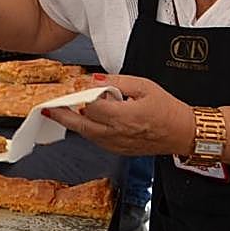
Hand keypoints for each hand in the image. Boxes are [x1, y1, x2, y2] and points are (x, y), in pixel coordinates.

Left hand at [41, 74, 192, 156]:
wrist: (182, 133)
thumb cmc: (167, 109)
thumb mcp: (144, 86)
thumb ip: (117, 82)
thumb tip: (95, 80)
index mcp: (124, 117)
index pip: (92, 106)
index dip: (81, 95)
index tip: (74, 88)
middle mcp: (117, 134)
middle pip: (81, 124)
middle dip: (62, 115)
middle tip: (47, 108)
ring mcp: (116, 145)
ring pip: (86, 134)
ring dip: (73, 122)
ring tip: (60, 111)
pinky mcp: (118, 150)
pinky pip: (96, 140)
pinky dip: (86, 129)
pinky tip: (83, 120)